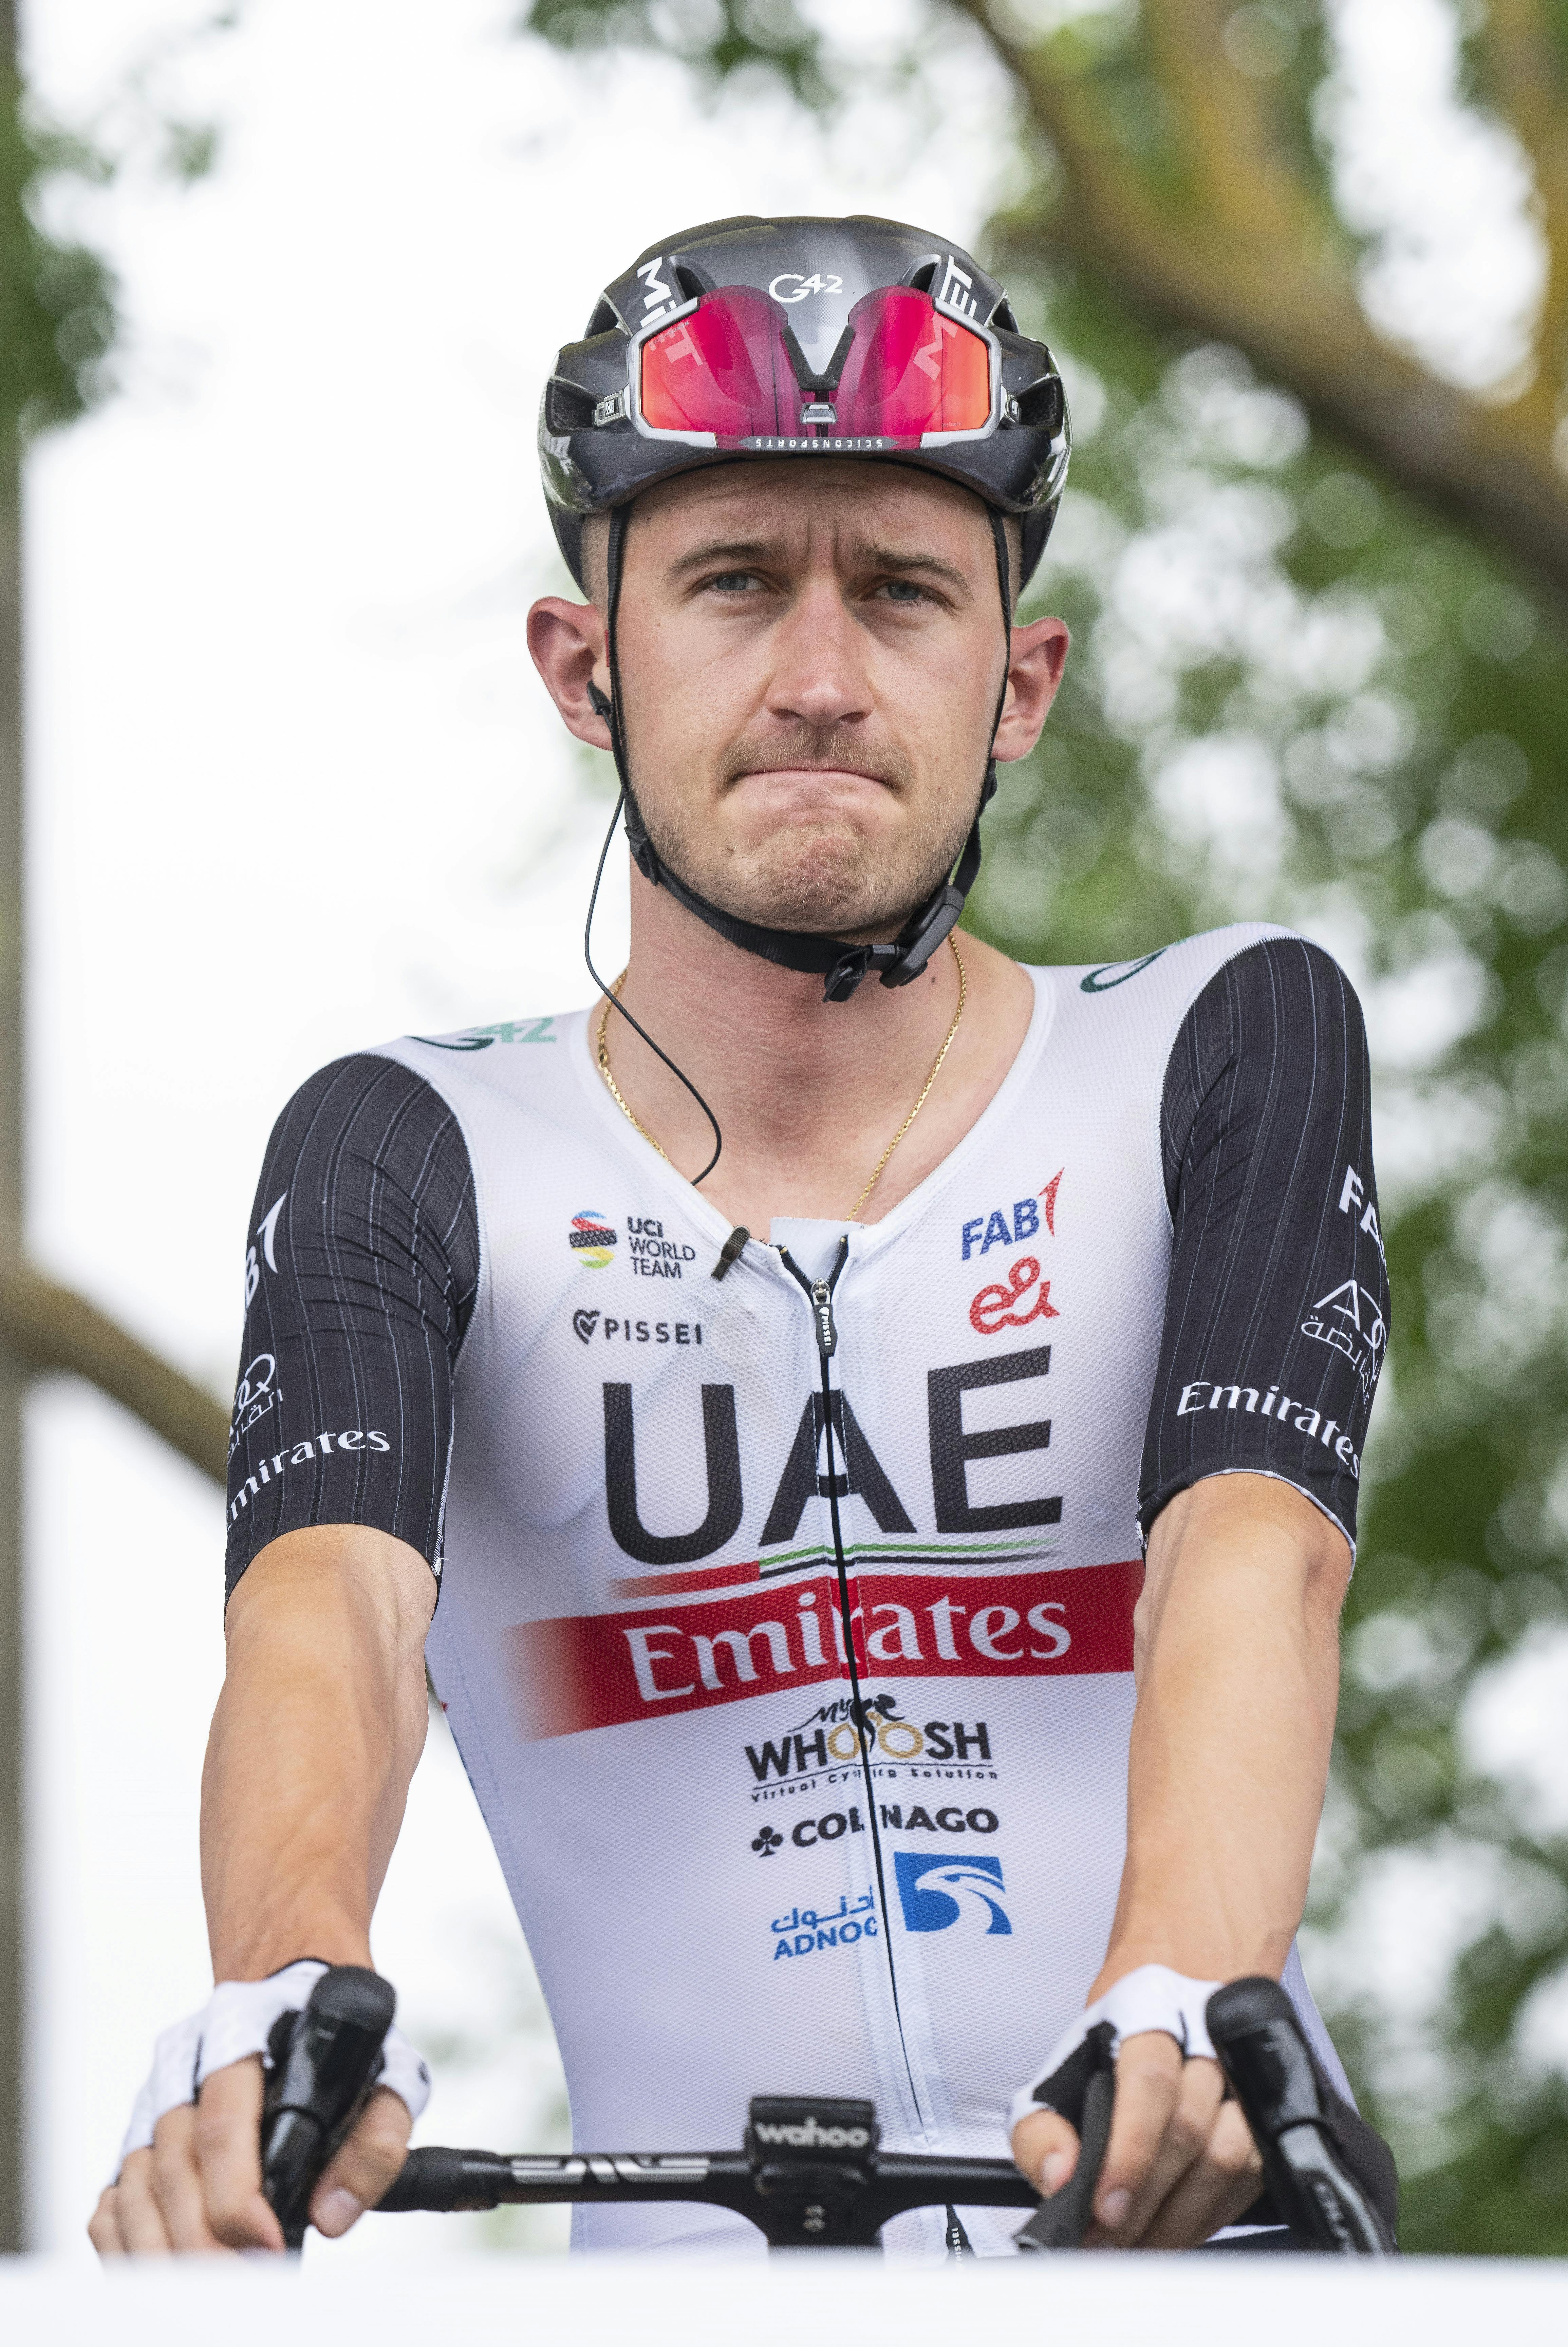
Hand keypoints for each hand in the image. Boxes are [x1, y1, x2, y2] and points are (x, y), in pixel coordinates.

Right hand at [88, 2056, 412, 2255]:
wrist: (296, 1980)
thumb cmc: (340, 2035)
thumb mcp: (388, 2070)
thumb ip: (376, 2142)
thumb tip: (332, 2215)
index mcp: (242, 2031)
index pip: (223, 2124)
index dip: (236, 2196)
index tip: (266, 2244)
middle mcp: (185, 2060)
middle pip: (175, 2165)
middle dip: (204, 2239)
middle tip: (242, 2276)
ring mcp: (155, 2096)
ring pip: (136, 2184)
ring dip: (164, 2248)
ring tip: (209, 2280)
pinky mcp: (140, 2129)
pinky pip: (115, 2194)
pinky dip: (128, 2240)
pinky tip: (165, 2263)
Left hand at [1011, 2029, 1262, 2248]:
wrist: (1172, 1994)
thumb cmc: (1115, 2041)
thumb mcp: (1063, 2068)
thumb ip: (1043, 2125)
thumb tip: (1058, 2177)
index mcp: (1148, 2008)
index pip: (1149, 2081)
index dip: (1130, 2150)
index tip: (1104, 2206)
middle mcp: (1206, 2031)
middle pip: (1188, 2127)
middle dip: (1145, 2200)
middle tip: (1106, 2241)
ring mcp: (1246, 2068)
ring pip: (1229, 2154)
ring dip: (1181, 2216)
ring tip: (1139, 2244)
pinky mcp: (1271, 2107)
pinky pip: (1253, 2173)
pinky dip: (1213, 2214)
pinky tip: (1177, 2228)